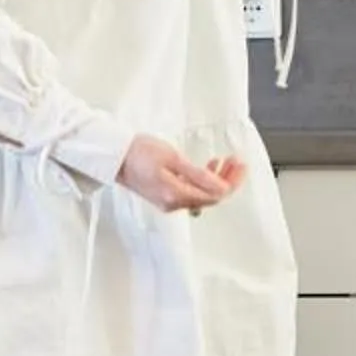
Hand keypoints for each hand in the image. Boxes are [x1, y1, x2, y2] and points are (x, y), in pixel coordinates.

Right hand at [117, 135, 244, 213]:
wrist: (115, 155)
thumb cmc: (139, 152)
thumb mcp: (173, 158)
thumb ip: (199, 175)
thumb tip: (222, 187)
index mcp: (175, 195)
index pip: (215, 195)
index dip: (232, 181)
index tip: (241, 165)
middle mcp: (173, 203)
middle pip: (211, 197)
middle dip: (228, 179)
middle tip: (237, 161)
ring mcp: (169, 201)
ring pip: (203, 194)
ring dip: (217, 178)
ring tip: (226, 161)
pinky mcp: (166, 195)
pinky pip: (192, 192)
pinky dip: (204, 180)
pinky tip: (208, 167)